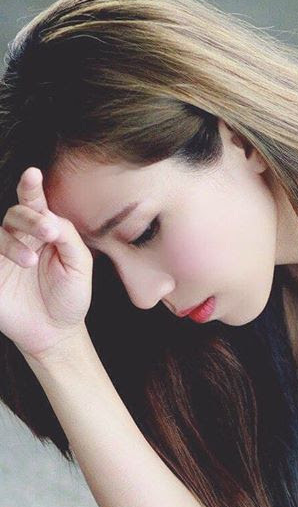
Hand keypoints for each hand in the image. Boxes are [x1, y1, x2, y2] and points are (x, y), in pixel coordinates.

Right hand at [0, 166, 92, 358]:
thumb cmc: (70, 297)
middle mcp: (20, 239)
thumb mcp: (80, 266)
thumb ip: (69, 238)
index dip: (31, 187)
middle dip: (30, 219)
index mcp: (44, 233)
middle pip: (15, 215)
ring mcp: (0, 256)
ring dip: (12, 244)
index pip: (35, 205)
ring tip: (30, 262)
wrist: (56, 332)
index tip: (33, 173)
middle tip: (48, 232)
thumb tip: (51, 219)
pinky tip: (7, 264)